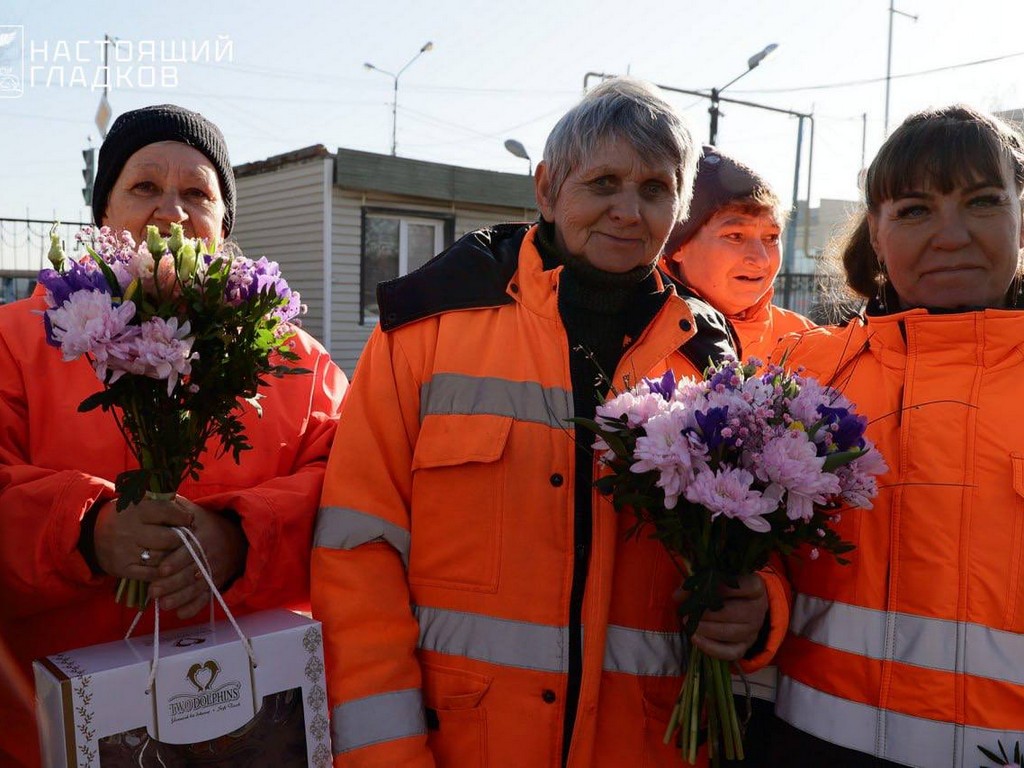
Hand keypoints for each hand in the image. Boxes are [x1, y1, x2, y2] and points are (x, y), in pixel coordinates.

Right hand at [93, 496, 195, 579]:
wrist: (90, 535)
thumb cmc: (124, 517)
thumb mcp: (138, 503)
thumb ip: (161, 503)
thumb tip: (188, 513)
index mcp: (134, 511)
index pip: (166, 512)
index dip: (182, 517)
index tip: (189, 520)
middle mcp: (128, 531)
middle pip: (168, 538)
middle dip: (181, 538)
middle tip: (186, 538)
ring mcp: (124, 552)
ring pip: (162, 557)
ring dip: (173, 556)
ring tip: (177, 551)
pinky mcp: (122, 569)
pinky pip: (151, 574)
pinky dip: (163, 571)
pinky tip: (167, 565)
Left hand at [148, 502, 248, 618]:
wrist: (237, 539)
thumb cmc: (208, 525)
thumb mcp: (196, 513)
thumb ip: (177, 509)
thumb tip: (157, 498)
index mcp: (204, 538)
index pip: (189, 551)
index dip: (175, 561)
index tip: (160, 570)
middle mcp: (211, 556)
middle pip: (191, 573)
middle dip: (172, 584)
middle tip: (153, 591)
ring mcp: (214, 572)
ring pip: (197, 588)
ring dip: (180, 598)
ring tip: (162, 605)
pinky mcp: (215, 585)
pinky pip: (207, 599)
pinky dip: (194, 607)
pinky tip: (180, 614)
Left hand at [684, 573, 767, 661]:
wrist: (743, 608)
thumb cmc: (726, 590)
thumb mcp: (715, 581)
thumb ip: (697, 584)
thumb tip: (678, 595)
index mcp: (755, 589)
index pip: (748, 586)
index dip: (727, 586)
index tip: (707, 584)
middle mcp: (757, 610)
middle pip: (737, 613)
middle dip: (710, 614)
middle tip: (690, 613)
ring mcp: (752, 630)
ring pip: (733, 633)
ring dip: (708, 630)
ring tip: (689, 625)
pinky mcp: (744, 646)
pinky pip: (731, 652)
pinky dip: (711, 648)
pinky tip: (695, 639)